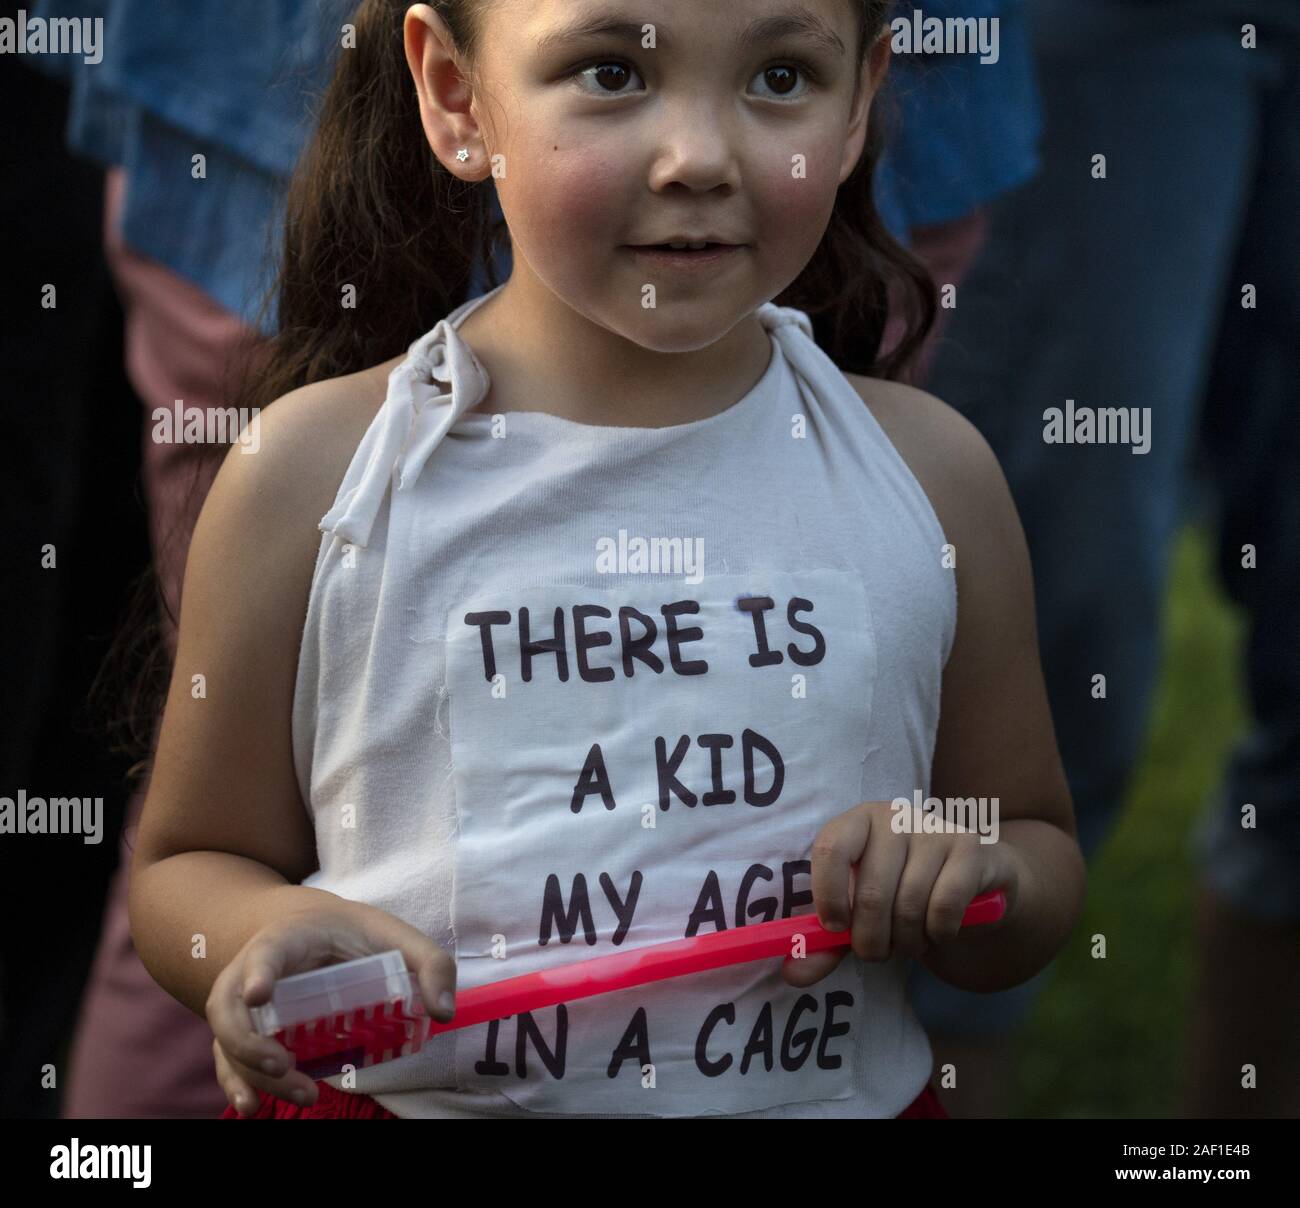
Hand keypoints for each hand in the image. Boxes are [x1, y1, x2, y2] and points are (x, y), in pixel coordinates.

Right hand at [207, 898, 455, 1115]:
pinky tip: (253, 1107)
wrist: (314, 928)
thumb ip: (430, 963)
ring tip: (303, 1093)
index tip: (260, 993)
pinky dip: (235, 1083)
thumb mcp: (394, 936)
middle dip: (248, 1041)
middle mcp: (252, 969)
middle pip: (229, 1005)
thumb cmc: (354, 934)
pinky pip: (226, 1057)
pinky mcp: (246, 1030)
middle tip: (284, 1064)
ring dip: (250, 1071)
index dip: (259, 971)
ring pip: (226, 1039)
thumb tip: (443, 1012)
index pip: (266, 952)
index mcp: (288, 938)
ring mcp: (243, 1003)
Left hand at [780, 799, 1017, 987]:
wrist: (974, 886)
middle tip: (878, 952)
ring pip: (908, 904)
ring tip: (909, 942)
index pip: (830, 848)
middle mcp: (894, 816)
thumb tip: (793, 973)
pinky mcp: (970, 847)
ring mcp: (934, 828)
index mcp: (856, 822)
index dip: (829, 896)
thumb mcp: (860, 915)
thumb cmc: (903, 895)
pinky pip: (944, 906)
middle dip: (871, 940)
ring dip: (907, 942)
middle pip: (871, 892)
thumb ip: (826, 943)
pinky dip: (938, 933)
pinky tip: (939, 932)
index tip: (837, 929)